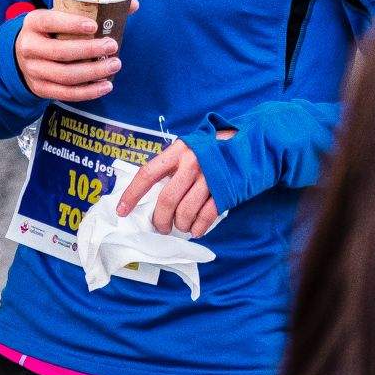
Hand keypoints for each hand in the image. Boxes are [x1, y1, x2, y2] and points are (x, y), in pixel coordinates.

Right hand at [14, 7, 122, 102]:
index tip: (95, 26)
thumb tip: (133, 5)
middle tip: (113, 46)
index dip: (71, 24)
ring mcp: (33, 70)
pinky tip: (105, 86)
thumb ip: (94, 8)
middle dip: (89, 50)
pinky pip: (65, 93)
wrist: (25, 55)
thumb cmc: (52, 31)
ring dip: (93, 72)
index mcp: (33, 22)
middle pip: (60, 52)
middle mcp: (29, 46)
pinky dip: (88, 92)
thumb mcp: (62, 15)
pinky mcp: (40, 88)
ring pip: (65, 75)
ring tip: (114, 65)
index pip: (50, 21)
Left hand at [116, 133, 234, 235]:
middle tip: (160, 227)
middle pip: (166, 200)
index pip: (147, 174)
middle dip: (160, 220)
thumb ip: (173, 164)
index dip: (132, 194)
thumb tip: (151, 191)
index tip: (122, 211)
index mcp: (178, 151)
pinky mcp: (225, 192)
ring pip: (185, 212)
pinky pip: (206, 216)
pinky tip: (196, 229)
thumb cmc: (215, 147)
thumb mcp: (190, 147)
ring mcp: (209, 178)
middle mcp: (192, 164)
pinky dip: (198, 228)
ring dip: (180, 225)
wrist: (252, 144)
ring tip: (181, 227)